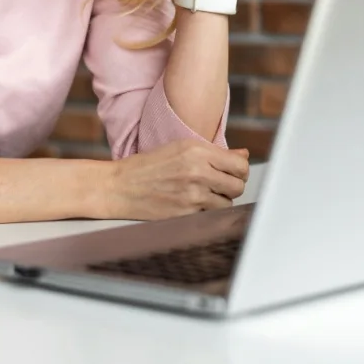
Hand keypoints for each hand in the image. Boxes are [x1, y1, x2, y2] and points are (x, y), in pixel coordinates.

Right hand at [106, 138, 249, 220]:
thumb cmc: (149, 165)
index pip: (240, 165)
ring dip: (219, 200)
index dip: (240, 171)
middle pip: (238, 186)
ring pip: (227, 203)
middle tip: (220, 185)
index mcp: (197, 151)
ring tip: (203, 194)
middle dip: (232, 187)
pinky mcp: (185, 214)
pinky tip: (191, 204)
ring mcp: (192, 195)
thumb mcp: (181, 148)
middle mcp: (198, 171)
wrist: (120, 186)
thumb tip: (243, 155)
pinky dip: (205, 212)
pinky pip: (210, 215)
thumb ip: (215, 153)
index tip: (233, 173)